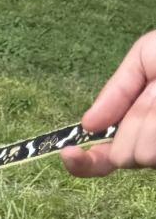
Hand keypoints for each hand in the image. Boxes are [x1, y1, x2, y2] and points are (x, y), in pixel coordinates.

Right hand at [62, 30, 155, 175]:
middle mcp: (153, 144)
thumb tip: (88, 125)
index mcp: (140, 125)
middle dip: (136, 125)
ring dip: (155, 122)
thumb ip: (117, 89)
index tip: (70, 153)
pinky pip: (155, 150)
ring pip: (144, 153)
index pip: (103, 159)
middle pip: (124, 156)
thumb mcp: (148, 55)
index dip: (82, 163)